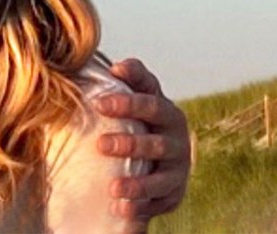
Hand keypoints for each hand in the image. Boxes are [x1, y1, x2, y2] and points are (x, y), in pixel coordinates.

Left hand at [97, 58, 190, 221]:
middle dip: (129, 145)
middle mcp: (177, 140)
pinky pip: (159, 203)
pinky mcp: (173, 193)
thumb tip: (115, 66)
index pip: (150, 103)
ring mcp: (177, 169)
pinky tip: (120, 209)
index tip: (98, 103)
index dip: (127, 103)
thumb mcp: (137, 93)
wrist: (159, 151)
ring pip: (160, 179)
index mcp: (166, 112)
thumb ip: (130, 77)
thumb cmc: (139, 116)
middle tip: (101, 145)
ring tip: (113, 188)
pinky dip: (140, 207)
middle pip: (155, 143)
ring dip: (137, 184)